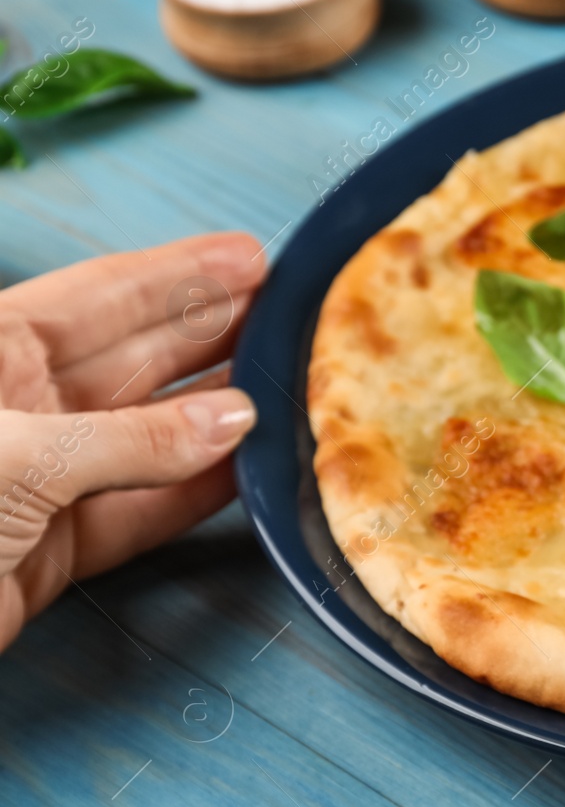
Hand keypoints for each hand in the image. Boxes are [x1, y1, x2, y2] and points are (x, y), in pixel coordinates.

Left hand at [0, 233, 263, 651]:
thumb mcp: (15, 458)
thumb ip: (132, 440)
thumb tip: (235, 419)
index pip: (99, 296)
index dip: (178, 274)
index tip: (251, 257)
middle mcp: (19, 406)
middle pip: (135, 357)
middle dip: (214, 333)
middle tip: (295, 314)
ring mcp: (41, 478)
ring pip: (152, 435)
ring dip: (222, 416)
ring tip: (294, 387)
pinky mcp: (56, 549)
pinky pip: (146, 510)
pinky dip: (201, 493)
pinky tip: (254, 467)